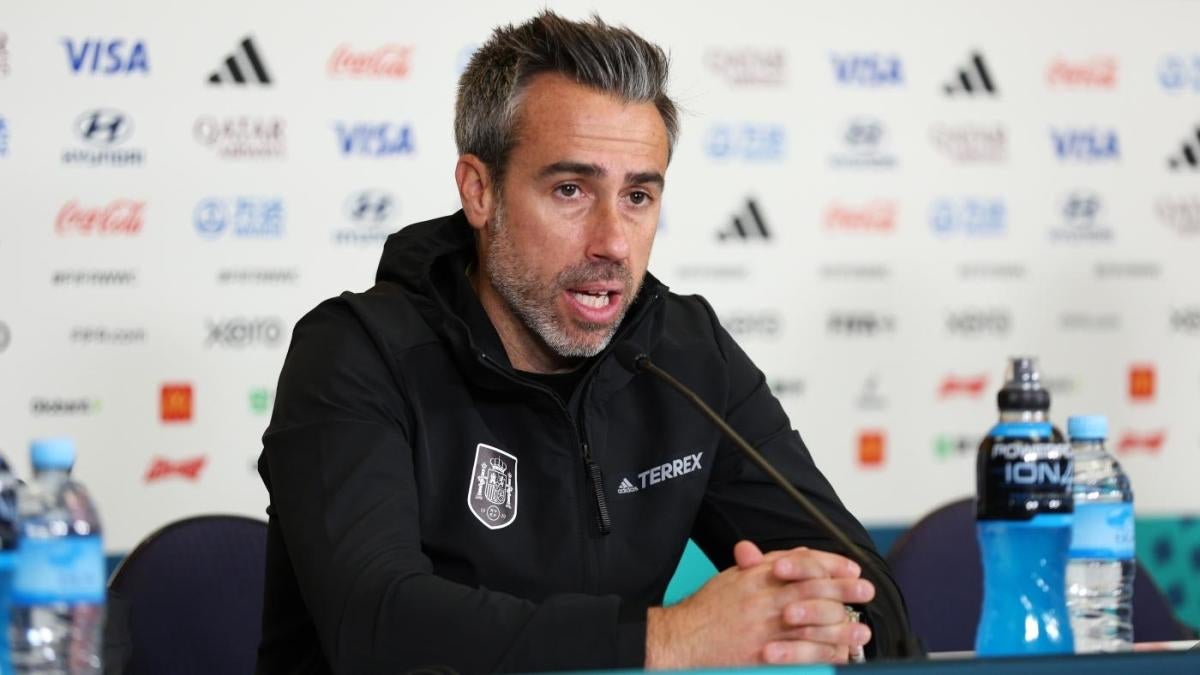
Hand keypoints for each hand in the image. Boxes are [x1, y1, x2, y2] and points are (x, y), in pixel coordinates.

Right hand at [645, 541, 873, 668]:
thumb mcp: (734, 579)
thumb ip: (765, 566)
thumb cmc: (707, 611)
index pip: (801, 564)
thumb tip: (797, 555)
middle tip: (866, 591)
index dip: (830, 565)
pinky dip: (823, 654)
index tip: (851, 568)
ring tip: (861, 629)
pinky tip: (840, 653)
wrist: (682, 641)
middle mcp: (762, 601)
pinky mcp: (764, 656)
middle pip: (812, 591)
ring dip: (841, 627)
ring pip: (812, 625)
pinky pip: (801, 655)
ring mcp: (764, 630)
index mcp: (756, 577)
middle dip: (844, 590)